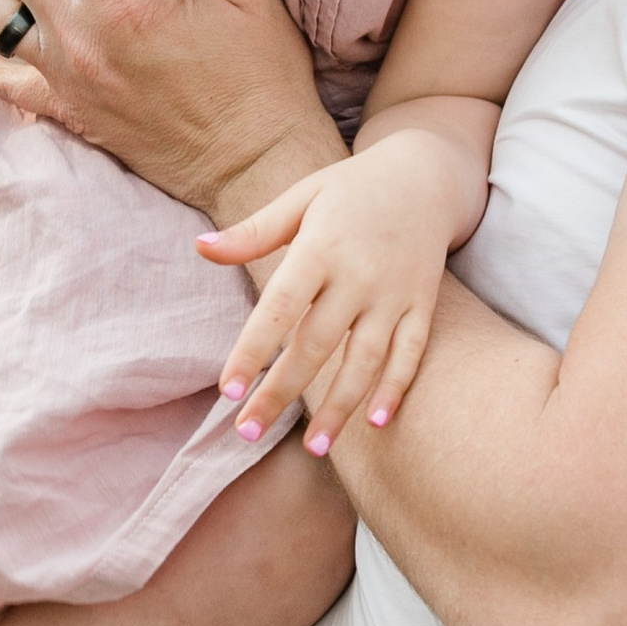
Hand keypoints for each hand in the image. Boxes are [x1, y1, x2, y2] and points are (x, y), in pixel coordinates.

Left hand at [200, 131, 461, 450]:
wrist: (426, 176)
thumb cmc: (350, 190)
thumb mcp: (301, 197)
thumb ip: (254, 231)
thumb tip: (200, 248)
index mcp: (321, 246)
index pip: (280, 307)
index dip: (254, 351)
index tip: (228, 392)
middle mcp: (359, 273)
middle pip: (316, 343)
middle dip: (282, 392)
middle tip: (247, 434)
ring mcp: (394, 292)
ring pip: (366, 359)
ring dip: (340, 406)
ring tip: (314, 449)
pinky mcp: (422, 304)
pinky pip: (411, 352)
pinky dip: (396, 388)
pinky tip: (377, 423)